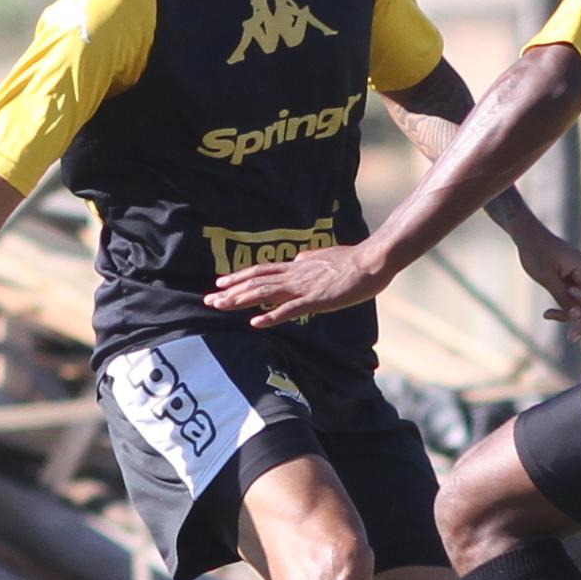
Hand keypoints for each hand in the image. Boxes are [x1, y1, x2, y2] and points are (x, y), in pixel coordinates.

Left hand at [204, 242, 386, 328]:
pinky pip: (289, 309)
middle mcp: (295, 274)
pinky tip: (255, 322)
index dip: (239, 277)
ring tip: (221, 306)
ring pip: (265, 293)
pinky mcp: (316, 300)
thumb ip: (308, 261)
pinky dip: (271, 316)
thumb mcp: (324, 257)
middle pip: (256, 282)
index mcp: (297, 266)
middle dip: (231, 291)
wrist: (372, 260)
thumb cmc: (353, 261)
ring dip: (241, 301)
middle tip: (209, 299)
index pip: (262, 271)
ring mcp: (304, 287)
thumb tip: (297, 259)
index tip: (221, 282)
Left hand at [512, 226, 580, 341]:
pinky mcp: (570, 280)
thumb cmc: (536, 252)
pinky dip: (563, 306)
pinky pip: (573, 298)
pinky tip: (548, 313)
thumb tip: (578, 315)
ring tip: (548, 315)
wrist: (527, 236)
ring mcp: (579, 276)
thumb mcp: (547, 277)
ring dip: (569, 313)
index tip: (569, 296)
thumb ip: (563, 296)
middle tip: (570, 337)